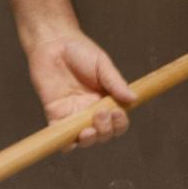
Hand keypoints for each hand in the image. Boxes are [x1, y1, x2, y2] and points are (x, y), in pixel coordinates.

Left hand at [25, 31, 137, 149]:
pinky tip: (72, 139)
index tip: (117, 112)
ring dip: (90, 139)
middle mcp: (91, 110)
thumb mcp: (103, 65)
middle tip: (101, 113)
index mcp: (106, 99)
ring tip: (89, 130)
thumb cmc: (80, 51)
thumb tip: (133, 99)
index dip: (120, 122)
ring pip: (85, 139)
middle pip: (104, 133)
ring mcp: (73, 115)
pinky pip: (61, 137)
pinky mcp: (55, 116)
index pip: (118, 119)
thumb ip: (116, 83)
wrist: (53, 44)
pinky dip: (67, 144)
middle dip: (106, 129)